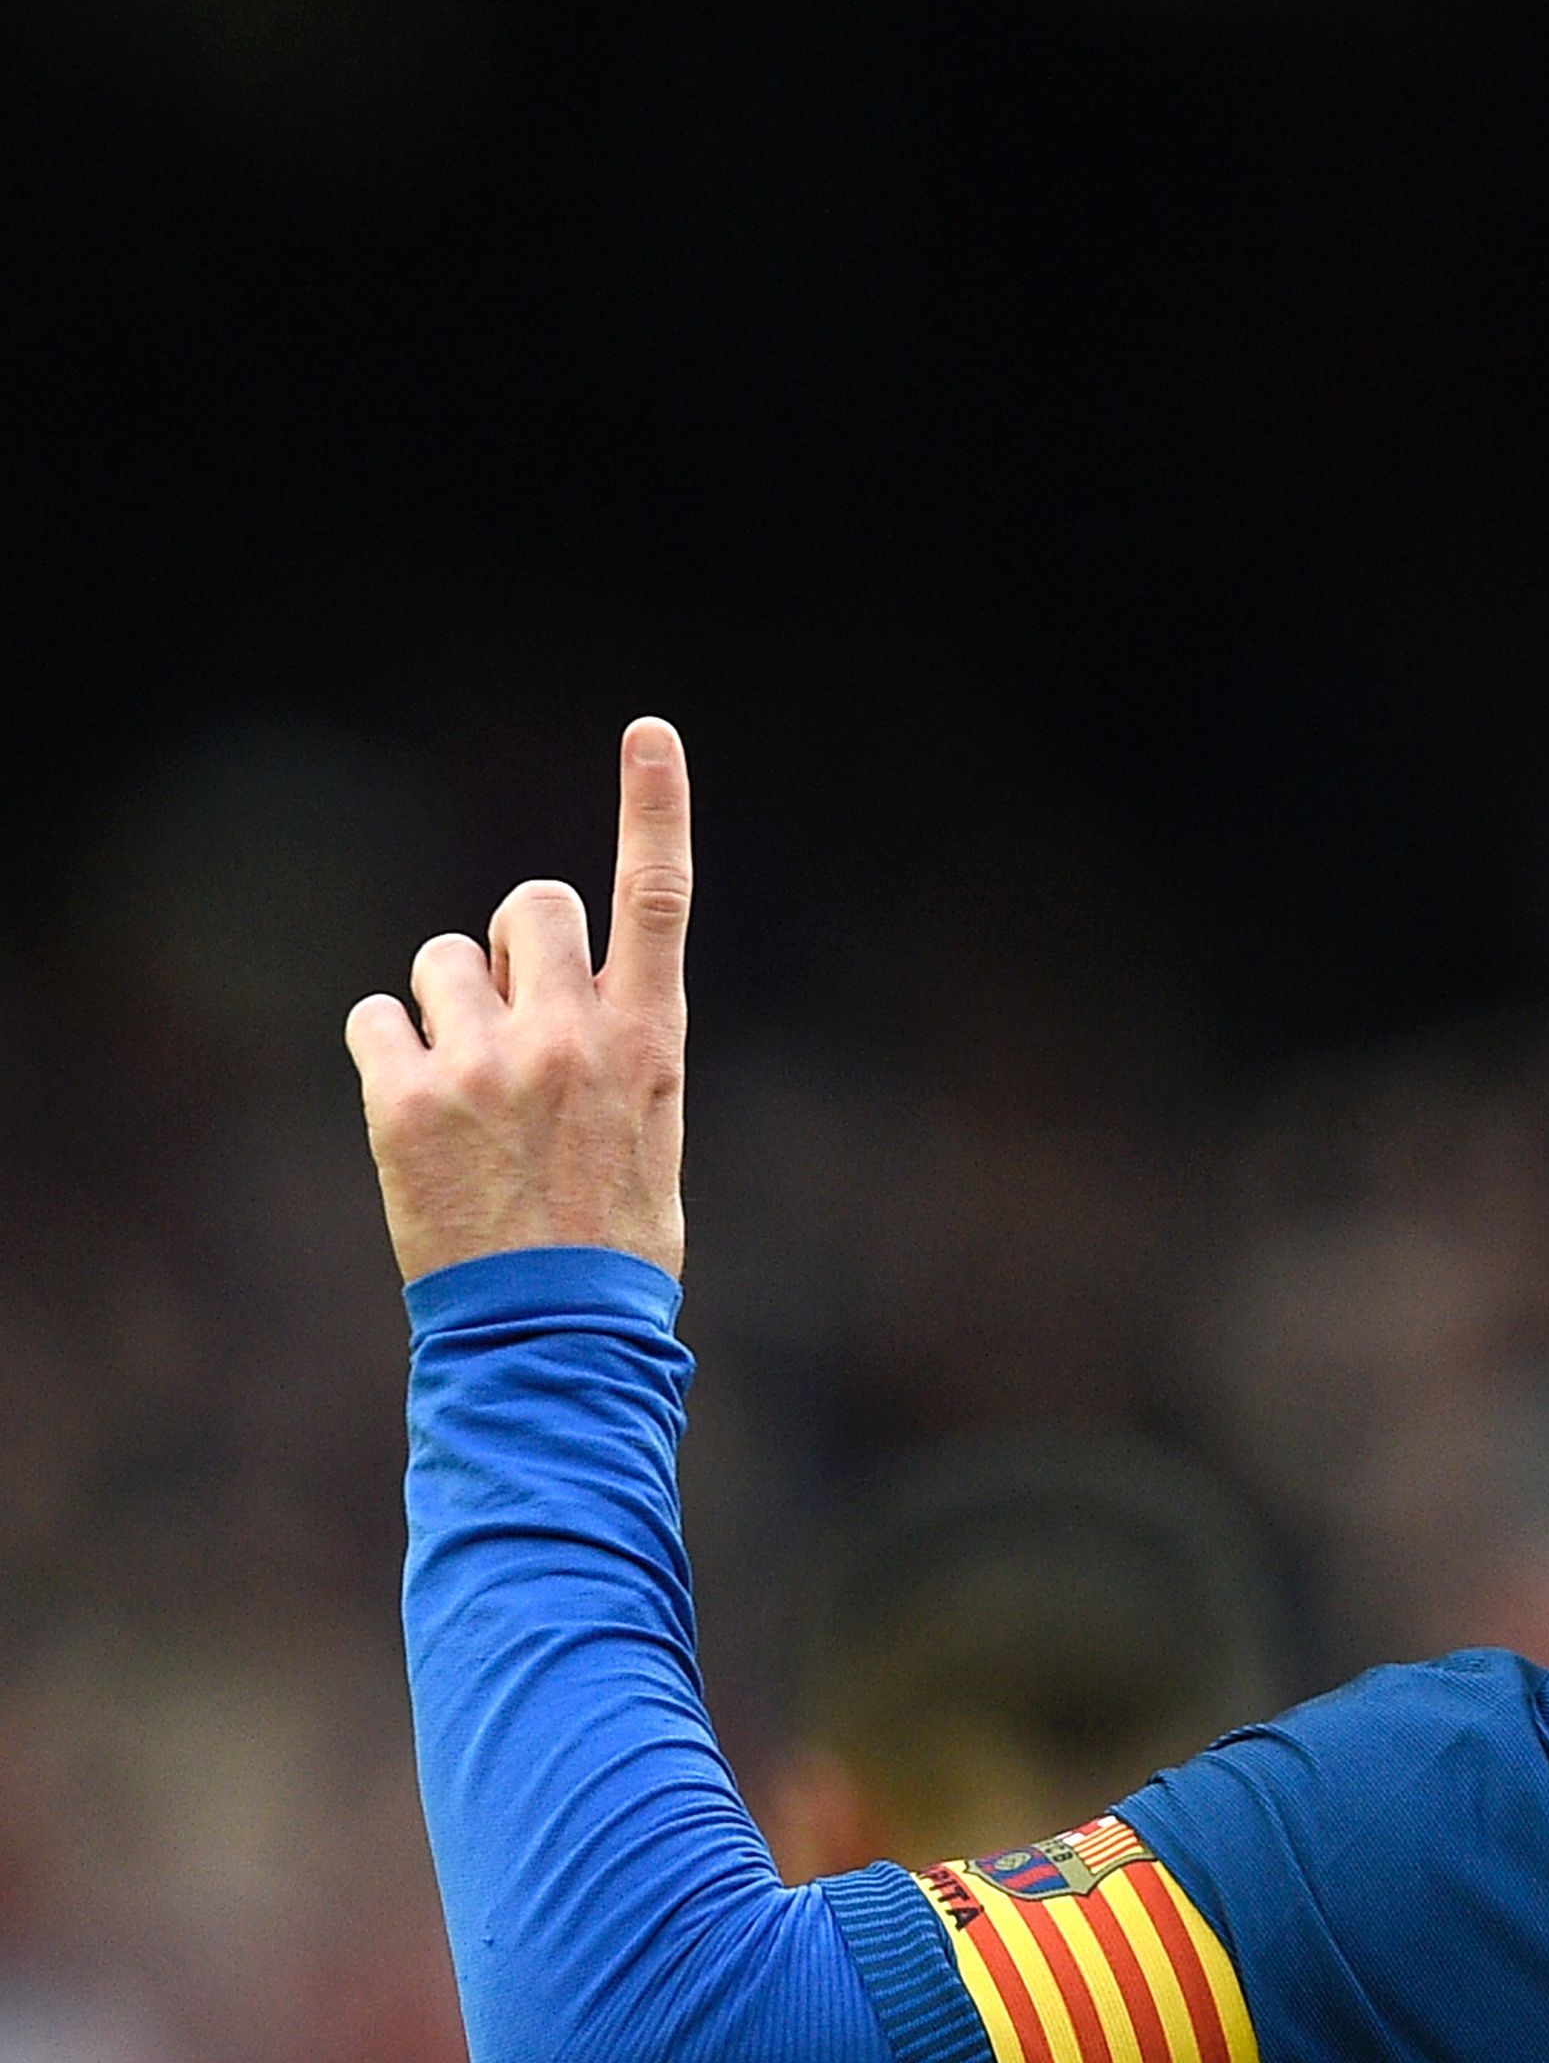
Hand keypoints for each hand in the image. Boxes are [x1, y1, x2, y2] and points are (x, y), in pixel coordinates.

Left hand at [345, 720, 695, 1282]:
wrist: (549, 1332)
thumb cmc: (609, 1237)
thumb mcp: (646, 1127)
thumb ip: (608, 1044)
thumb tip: (549, 991)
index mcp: (647, 1039)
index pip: (659, 898)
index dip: (655, 806)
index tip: (649, 731)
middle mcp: (571, 1032)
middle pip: (526, 904)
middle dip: (510, 940)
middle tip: (511, 1015)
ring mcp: (487, 1061)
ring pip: (440, 961)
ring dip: (444, 1007)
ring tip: (465, 1092)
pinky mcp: (408, 1096)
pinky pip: (375, 1018)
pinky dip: (388, 1054)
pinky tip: (416, 1116)